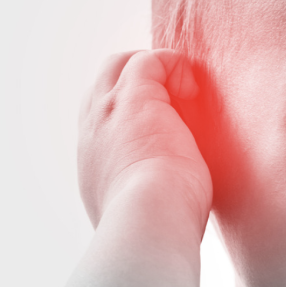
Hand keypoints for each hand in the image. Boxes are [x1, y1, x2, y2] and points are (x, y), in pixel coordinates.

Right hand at [78, 50, 212, 231]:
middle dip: (136, 79)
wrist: (149, 221)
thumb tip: (168, 202)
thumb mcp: (142, 214)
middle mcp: (93, 133)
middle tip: (174, 97)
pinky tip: (192, 87)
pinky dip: (174, 65)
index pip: (100, 121)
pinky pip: (150, 59)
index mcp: (93, 164)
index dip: (128, 113)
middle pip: (101, 83)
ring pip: (119, 64)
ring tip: (186, 92)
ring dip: (155, 69)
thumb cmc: (159, 227)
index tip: (162, 125)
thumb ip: (146, 201)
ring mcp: (108, 111)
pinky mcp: (134, 97)